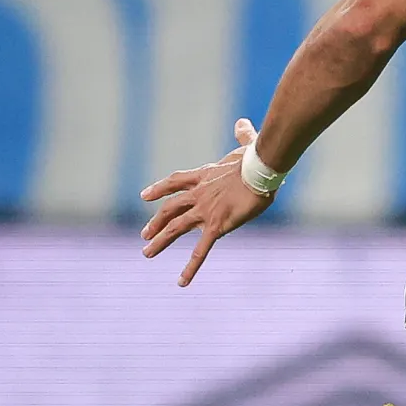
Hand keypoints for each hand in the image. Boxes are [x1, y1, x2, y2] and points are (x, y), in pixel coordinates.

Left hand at [140, 119, 279, 285]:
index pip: (175, 181)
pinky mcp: (216, 226)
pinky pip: (200, 251)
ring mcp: (205, 211)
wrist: (260, 169)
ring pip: (175, 228)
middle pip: (170, 208)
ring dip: (159, 241)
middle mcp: (199, 194)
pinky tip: (181, 282)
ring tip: (147, 253)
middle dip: (156, 222)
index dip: (159, 189)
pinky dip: (190, 268)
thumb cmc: (257, 158)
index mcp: (204, 176)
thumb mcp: (247, 147)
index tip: (145, 195)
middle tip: (145, 234)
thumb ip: (242, 136)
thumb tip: (242, 123)